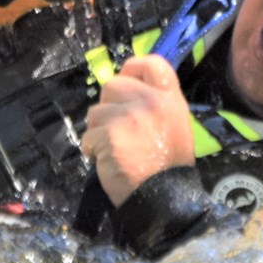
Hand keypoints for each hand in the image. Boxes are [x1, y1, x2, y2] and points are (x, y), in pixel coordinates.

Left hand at [81, 55, 194, 206]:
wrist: (163, 199)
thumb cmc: (168, 167)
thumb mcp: (174, 126)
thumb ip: (154, 105)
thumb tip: (125, 91)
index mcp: (170, 99)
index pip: (151, 63)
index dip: (132, 68)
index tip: (126, 81)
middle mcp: (151, 102)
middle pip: (113, 84)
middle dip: (108, 106)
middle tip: (117, 128)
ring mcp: (129, 117)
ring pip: (96, 111)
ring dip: (98, 130)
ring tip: (113, 149)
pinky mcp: (110, 135)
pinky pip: (88, 136)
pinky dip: (92, 149)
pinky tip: (106, 161)